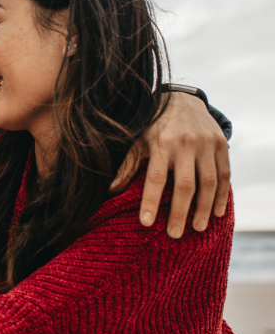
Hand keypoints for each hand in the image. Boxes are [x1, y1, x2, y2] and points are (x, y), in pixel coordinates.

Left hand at [111, 92, 230, 237]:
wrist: (182, 99)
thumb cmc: (153, 125)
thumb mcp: (137, 140)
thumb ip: (127, 165)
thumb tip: (109, 191)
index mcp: (160, 143)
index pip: (154, 178)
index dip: (150, 201)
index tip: (145, 223)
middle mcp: (185, 144)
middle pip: (184, 185)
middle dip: (179, 212)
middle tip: (174, 234)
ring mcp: (206, 144)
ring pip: (209, 182)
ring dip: (203, 208)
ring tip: (197, 228)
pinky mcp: (221, 144)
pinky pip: (225, 174)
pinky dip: (222, 195)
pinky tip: (217, 212)